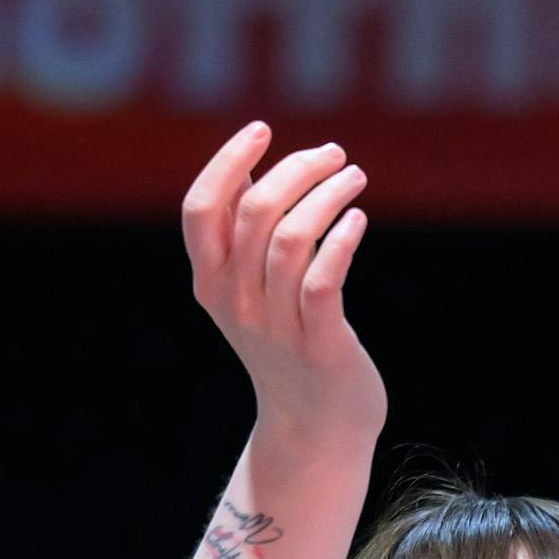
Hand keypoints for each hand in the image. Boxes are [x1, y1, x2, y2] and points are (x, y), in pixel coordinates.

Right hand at [181, 122, 383, 449]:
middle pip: (254, 212)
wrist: (313, 428)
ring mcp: (275, 327)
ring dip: (328, 195)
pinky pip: (323, 282)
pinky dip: (342, 240)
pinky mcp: (319, 346)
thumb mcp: (248, 293)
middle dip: (297, 169)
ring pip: (292, 239)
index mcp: (209, 284)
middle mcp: (235, 303)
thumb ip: (241, 238)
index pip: (201, 209)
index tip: (262, 130)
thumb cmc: (288, 345)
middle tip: (334, 156)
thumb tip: (245, 168)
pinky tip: (358, 220)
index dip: (227, 161)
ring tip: (354, 178)